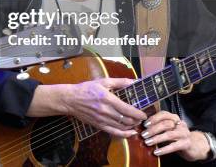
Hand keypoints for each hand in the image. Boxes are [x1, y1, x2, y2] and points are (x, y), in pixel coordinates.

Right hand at [27, 78, 146, 137]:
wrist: (71, 99)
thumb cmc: (86, 89)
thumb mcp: (103, 82)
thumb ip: (119, 82)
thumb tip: (133, 82)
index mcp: (108, 99)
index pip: (128, 109)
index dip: (138, 114)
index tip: (144, 114)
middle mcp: (106, 111)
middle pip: (127, 120)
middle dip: (137, 120)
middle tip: (141, 118)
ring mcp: (102, 119)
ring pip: (122, 127)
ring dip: (132, 126)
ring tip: (136, 122)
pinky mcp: (98, 125)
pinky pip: (114, 132)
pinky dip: (124, 134)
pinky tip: (130, 133)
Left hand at [141, 111, 209, 160]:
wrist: (194, 146)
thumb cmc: (176, 136)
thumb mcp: (168, 129)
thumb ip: (158, 126)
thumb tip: (142, 128)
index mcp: (174, 118)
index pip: (164, 114)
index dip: (154, 118)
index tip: (144, 124)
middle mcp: (180, 124)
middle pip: (165, 124)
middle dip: (153, 129)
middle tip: (143, 135)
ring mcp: (185, 133)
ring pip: (169, 134)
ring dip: (157, 138)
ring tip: (147, 142)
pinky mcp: (187, 144)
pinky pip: (174, 146)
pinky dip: (164, 149)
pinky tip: (156, 152)